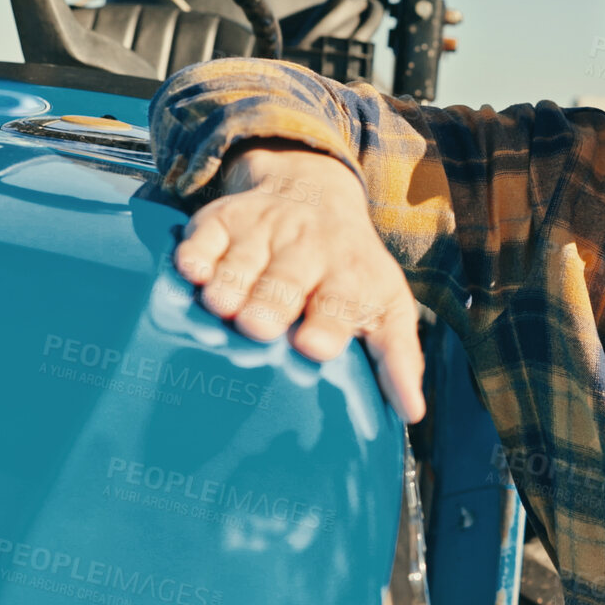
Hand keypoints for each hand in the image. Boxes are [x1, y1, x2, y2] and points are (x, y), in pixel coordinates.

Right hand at [173, 143, 425, 422]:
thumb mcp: (387, 306)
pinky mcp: (223, 220)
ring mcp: (264, 232)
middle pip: (286, 280)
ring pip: (242, 262)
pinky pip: (204, 236)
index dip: (328, 322)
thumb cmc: (350, 269)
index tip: (313, 346)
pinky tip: (192, 271)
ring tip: (222, 305)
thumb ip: (398, 356)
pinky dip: (195, 254)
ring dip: (230, 284)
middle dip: (271, 303)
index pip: (340, 300)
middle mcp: (307, 249)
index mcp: (349, 275)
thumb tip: (412, 411)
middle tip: (259, 325)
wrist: (315, 193)